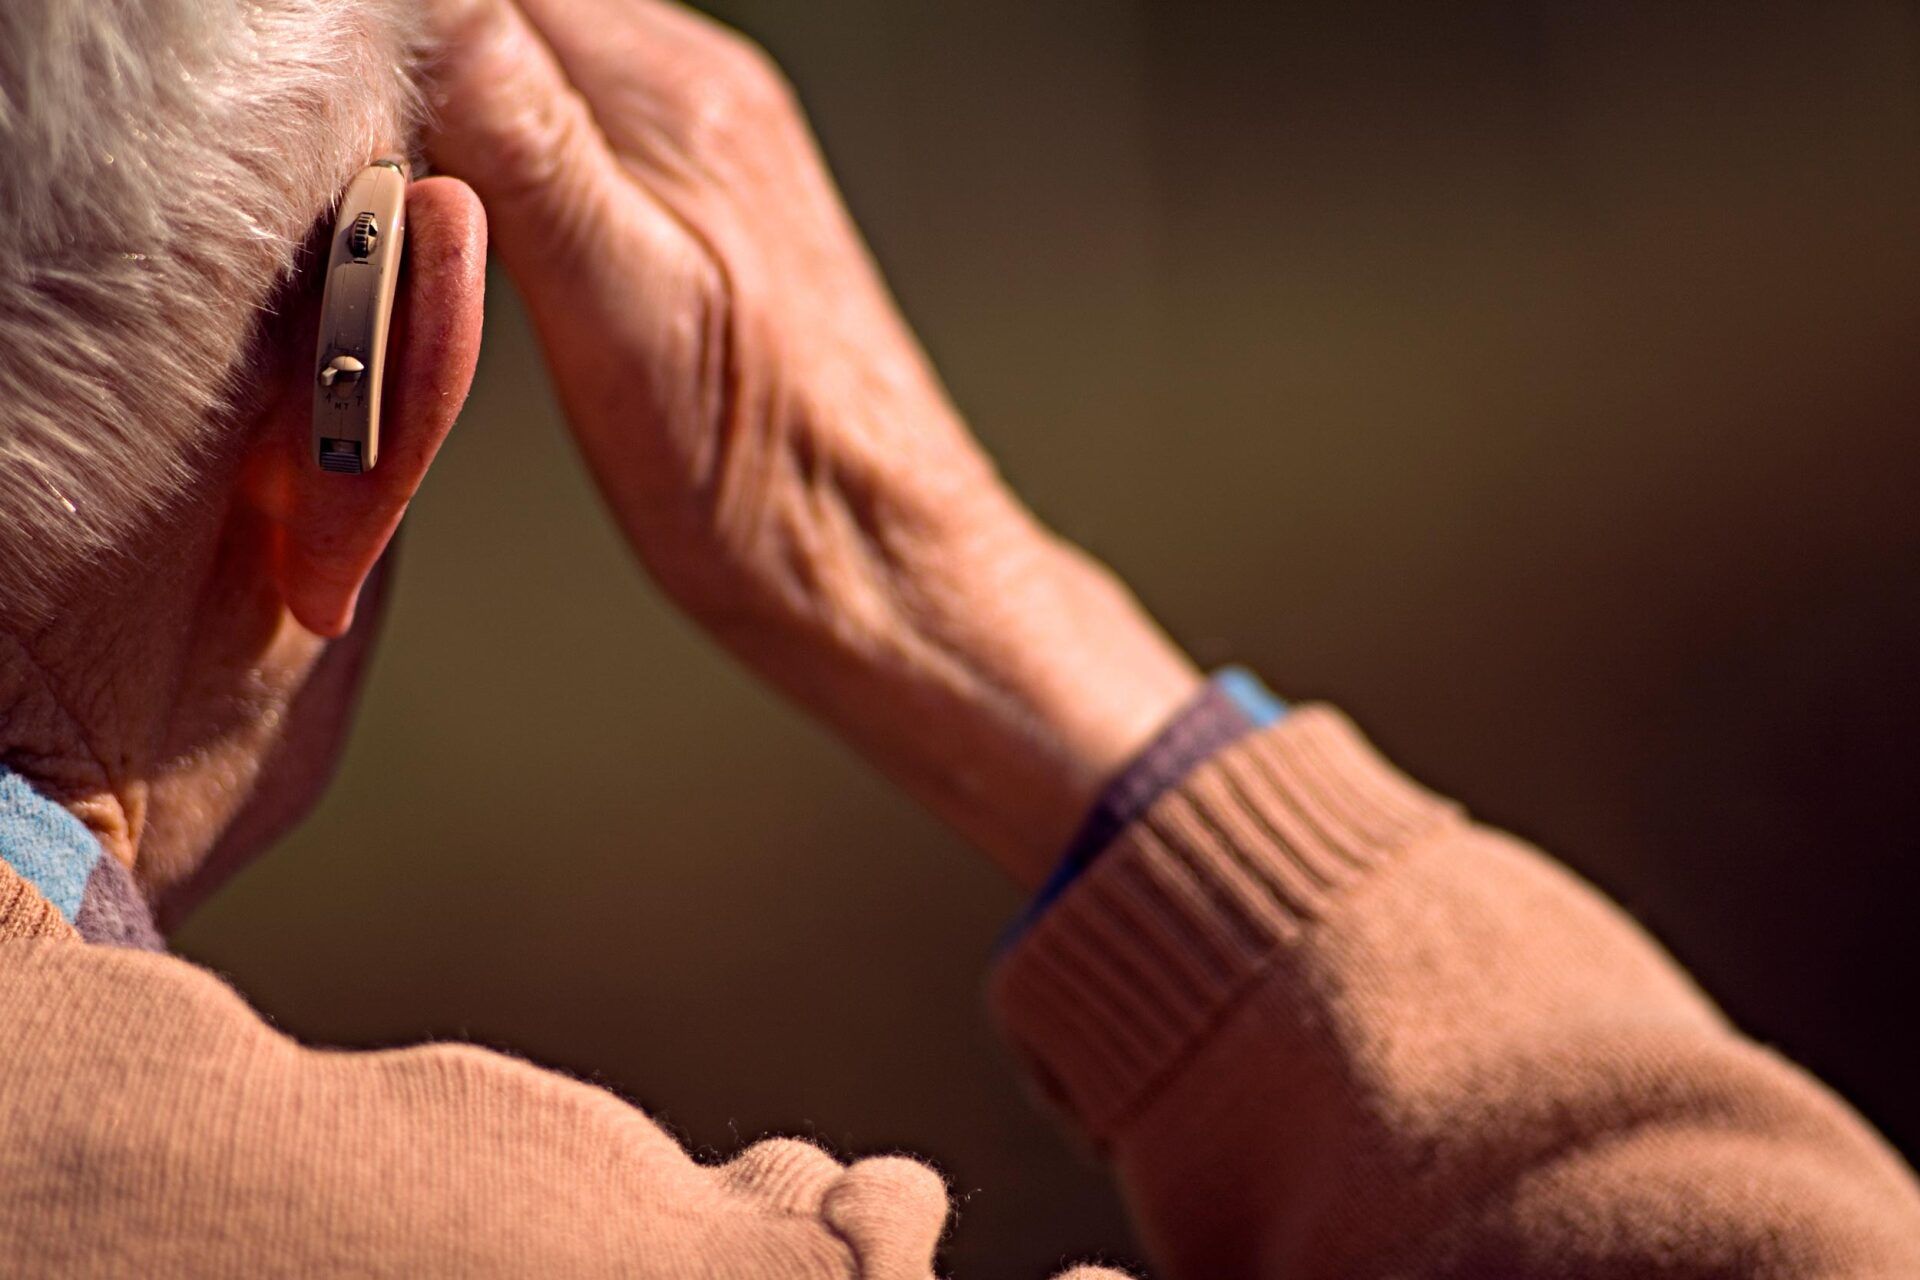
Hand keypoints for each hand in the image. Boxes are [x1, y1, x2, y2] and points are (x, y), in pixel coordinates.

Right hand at [425, 0, 1198, 881]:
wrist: (880, 563)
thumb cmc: (767, 480)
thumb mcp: (623, 319)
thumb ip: (531, 149)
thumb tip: (432, 8)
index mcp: (676, 101)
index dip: (377, 40)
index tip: (316, 123)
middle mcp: (700, 91)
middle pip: (502, 13)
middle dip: (403, 71)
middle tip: (343, 180)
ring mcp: (706, 141)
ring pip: (528, 61)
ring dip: (445, 110)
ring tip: (389, 206)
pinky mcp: (702, 198)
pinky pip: (567, 123)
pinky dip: (496, 155)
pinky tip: (471, 229)